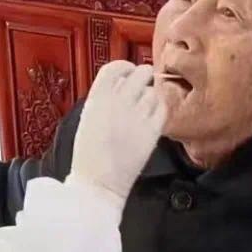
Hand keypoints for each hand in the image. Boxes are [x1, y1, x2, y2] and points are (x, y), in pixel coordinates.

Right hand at [70, 61, 166, 205]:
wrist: (98, 184)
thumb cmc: (89, 156)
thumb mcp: (88, 119)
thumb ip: (103, 98)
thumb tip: (122, 84)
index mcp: (97, 99)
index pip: (116, 67)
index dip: (125, 67)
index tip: (128, 72)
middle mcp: (118, 102)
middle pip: (140, 73)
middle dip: (142, 78)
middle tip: (142, 86)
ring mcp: (137, 116)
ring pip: (153, 91)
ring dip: (150, 95)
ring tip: (144, 108)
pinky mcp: (152, 131)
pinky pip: (163, 108)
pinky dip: (160, 108)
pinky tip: (152, 116)